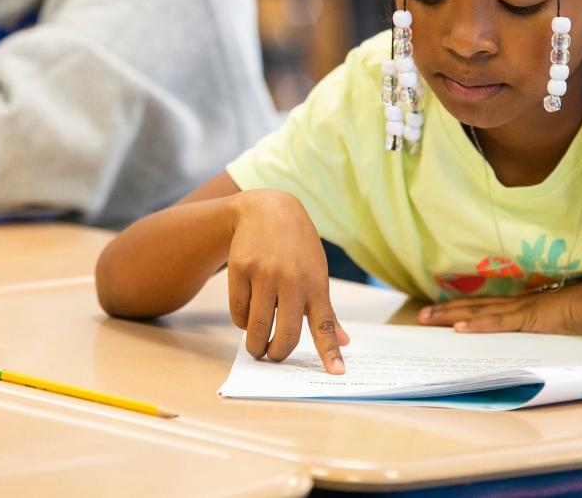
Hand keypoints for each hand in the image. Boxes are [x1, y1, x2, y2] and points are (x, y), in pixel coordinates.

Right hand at [227, 190, 349, 372]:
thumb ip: (326, 310)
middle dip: (277, 354)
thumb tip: (343, 343)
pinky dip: (241, 322)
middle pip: (285, 335)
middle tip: (272, 355)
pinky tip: (246, 316)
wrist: (267, 209)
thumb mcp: (318, 271)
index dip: (329, 352)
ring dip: (255, 345)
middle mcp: (292, 279)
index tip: (336, 373)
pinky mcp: (240, 269)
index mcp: (316, 283)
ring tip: (256, 347)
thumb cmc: (297, 247)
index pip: (325, 324)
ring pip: (256, 327)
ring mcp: (264, 274)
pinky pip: (237, 312)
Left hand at [417, 285, 581, 335]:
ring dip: (450, 316)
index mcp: (519, 306)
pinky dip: (477, 326)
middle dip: (444, 312)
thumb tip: (528, 337)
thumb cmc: (580, 313)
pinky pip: (497, 324)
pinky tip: (459, 329)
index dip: (460, 309)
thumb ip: (537, 328)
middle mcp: (512, 305)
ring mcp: (517, 311)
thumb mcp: (552, 324)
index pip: (482, 308)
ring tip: (427, 319)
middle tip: (420, 316)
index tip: (439, 312)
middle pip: (471, 308)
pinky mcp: (525, 319)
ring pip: (476, 313)